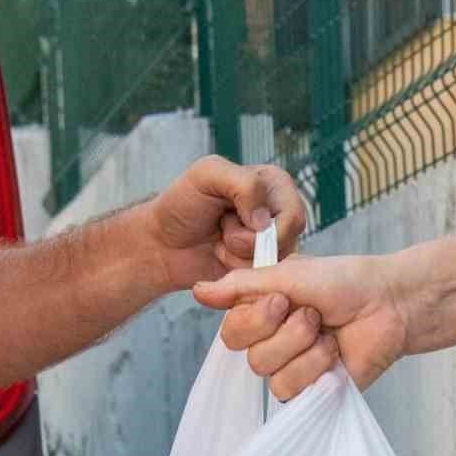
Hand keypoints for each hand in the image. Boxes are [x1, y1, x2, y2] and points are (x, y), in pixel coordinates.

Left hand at [148, 155, 306, 290]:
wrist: (162, 244)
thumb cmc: (181, 204)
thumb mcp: (208, 174)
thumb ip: (244, 184)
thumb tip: (265, 222)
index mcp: (274, 184)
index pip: (293, 214)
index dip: (261, 223)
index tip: (231, 215)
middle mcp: (278, 214)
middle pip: (286, 243)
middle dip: (247, 241)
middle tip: (223, 229)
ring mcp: (270, 246)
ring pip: (272, 265)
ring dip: (238, 257)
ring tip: (220, 242)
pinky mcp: (259, 270)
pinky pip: (260, 282)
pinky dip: (235, 273)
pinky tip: (220, 258)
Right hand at [193, 253, 407, 396]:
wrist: (389, 303)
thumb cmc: (344, 282)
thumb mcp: (288, 274)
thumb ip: (241, 286)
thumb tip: (198, 292)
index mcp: (262, 315)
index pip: (230, 333)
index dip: (255, 319)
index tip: (283, 299)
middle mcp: (272, 343)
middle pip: (249, 356)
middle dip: (286, 332)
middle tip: (312, 313)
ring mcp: (292, 369)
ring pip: (271, 375)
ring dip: (304, 348)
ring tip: (328, 332)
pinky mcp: (312, 390)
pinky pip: (292, 391)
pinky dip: (316, 367)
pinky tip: (335, 353)